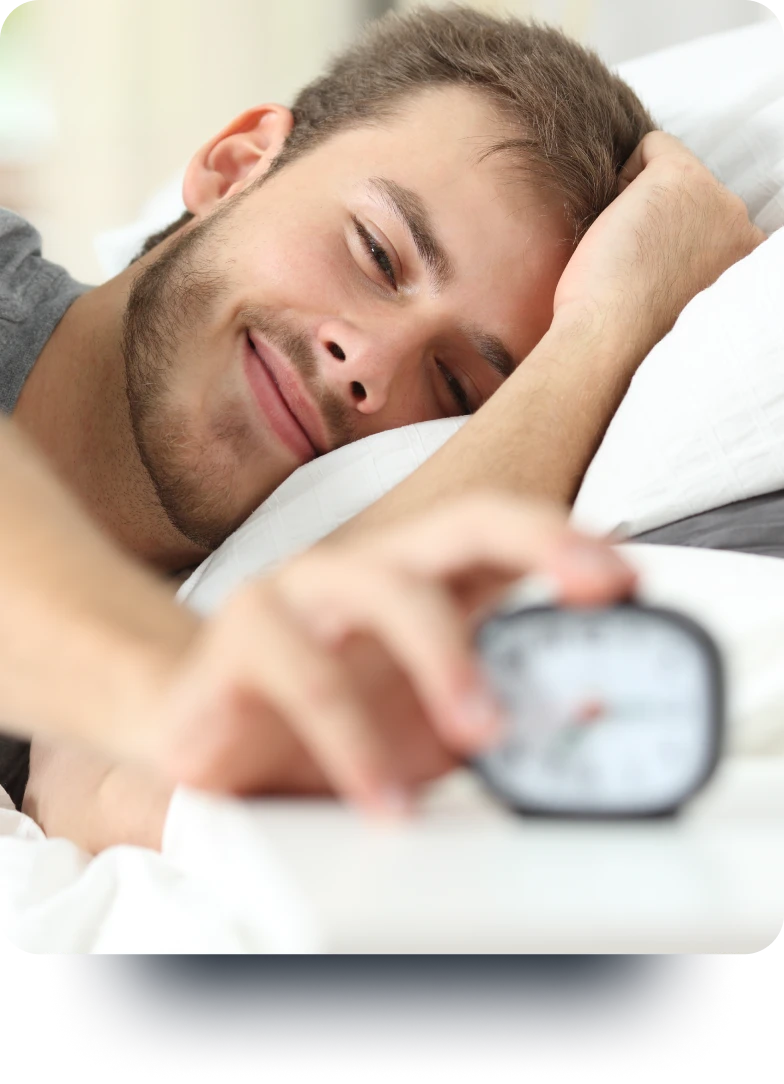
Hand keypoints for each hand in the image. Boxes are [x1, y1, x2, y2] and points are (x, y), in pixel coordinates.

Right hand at [131, 493, 635, 816]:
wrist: (203, 736)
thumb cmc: (324, 725)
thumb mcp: (429, 731)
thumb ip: (501, 714)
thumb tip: (585, 708)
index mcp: (422, 583)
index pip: (501, 533)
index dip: (565, 542)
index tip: (626, 577)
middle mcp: (369, 570)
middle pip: (460, 522)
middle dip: (537, 543)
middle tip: (594, 587)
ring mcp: (304, 590)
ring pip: (387, 591)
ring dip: (447, 660)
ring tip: (482, 733)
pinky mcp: (244, 635)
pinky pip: (308, 677)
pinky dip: (355, 745)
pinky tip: (382, 797)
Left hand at [553, 130, 765, 357]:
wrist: (609, 339)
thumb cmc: (628, 333)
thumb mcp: (681, 300)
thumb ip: (693, 266)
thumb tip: (669, 245)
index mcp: (746, 261)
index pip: (710, 223)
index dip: (671, 239)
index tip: (652, 272)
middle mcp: (742, 227)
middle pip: (693, 196)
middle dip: (660, 218)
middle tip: (636, 265)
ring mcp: (717, 199)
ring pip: (672, 173)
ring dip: (643, 203)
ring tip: (627, 251)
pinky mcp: (681, 177)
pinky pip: (652, 145)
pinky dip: (625, 174)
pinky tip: (617, 223)